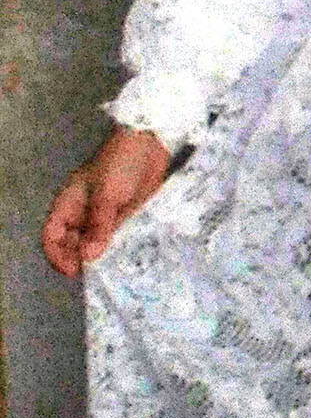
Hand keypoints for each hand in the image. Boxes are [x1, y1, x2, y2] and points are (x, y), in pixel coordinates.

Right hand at [42, 127, 170, 277]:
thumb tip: (88, 256)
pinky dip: (116, 249)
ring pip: (93, 243)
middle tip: (96, 272)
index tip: (74, 270)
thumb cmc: (122, 163)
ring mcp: (103, 215)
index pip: (52, 234)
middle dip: (80, 259)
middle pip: (72, 243)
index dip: (58, 254)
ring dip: (99, 257)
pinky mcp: (123, 216)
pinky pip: (114, 238)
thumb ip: (98, 226)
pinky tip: (125, 258)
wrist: (150, 144)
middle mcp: (83, 211)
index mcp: (70, 202)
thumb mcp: (107, 195)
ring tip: (111, 269)